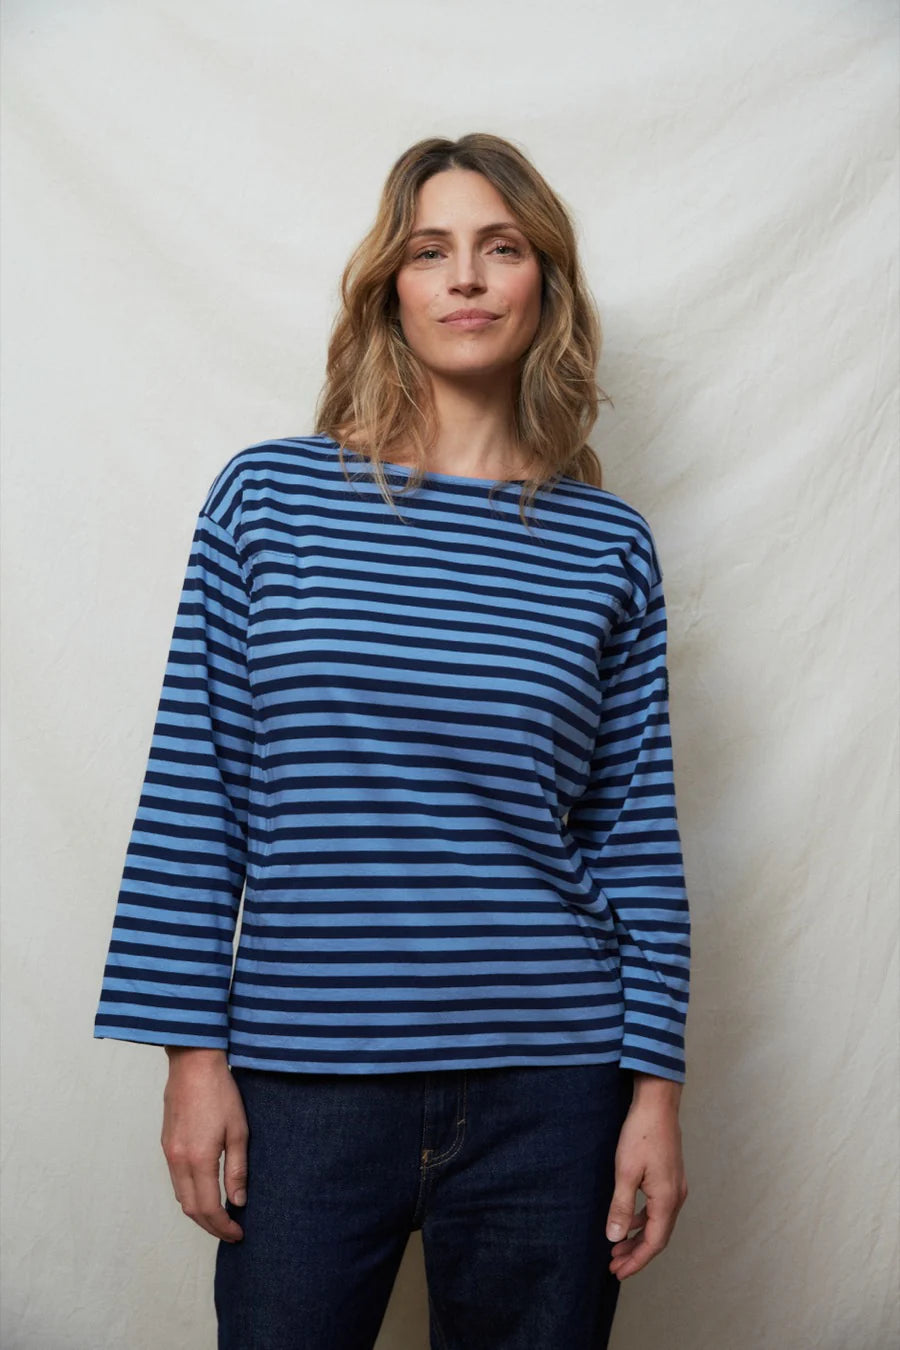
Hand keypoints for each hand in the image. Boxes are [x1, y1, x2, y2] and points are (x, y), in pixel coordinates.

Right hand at [161, 1048, 248, 1242]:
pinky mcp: (166, 1143)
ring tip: (220, 1215)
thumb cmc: (220, 1092)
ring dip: (199, 1211)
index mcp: (198, 1159)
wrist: (193, 1063)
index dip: (223, 1226)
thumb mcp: (239, 1130)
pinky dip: (189, 1193)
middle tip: (230, 1231)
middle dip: (210, 1226)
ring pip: (180, 1196)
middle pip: (190, 1209)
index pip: (208, 1207)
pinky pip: (175, 1179)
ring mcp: (169, 1152)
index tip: (238, 1233)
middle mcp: (178, 1160)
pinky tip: (205, 1190)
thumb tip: (238, 1201)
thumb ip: (237, 1169)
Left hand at [605, 1074, 687, 1279]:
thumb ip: (621, 1207)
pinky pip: (659, 1209)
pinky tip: (629, 1220)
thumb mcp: (626, 1172)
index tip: (618, 1272)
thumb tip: (615, 1238)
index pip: (654, 1243)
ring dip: (639, 1238)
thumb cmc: (641, 1134)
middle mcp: (676, 1197)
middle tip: (614, 1266)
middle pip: (658, 1237)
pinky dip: (644, 1220)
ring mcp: (676, 1186)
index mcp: (667, 1199)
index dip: (636, 1261)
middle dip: (637, 1254)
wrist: (657, 1103)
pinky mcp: (671, 1177)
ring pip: (659, 1223)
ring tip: (618, 1247)